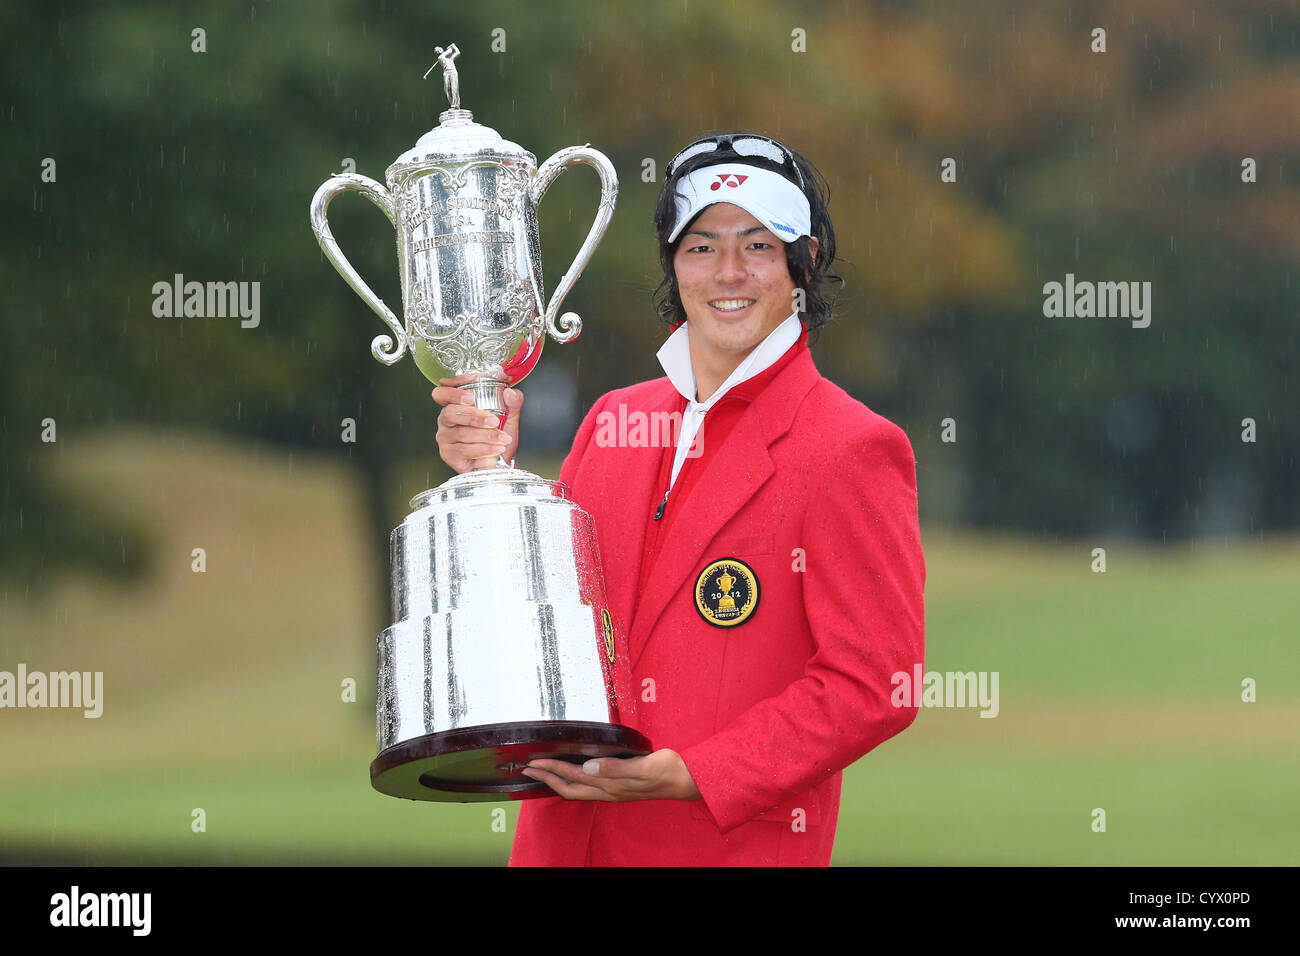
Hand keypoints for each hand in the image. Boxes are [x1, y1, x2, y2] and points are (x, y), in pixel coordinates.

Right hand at [431, 373, 522, 472]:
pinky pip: (464, 450)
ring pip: (461, 433)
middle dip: (475, 416)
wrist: (499, 462)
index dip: (452, 393)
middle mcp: (446, 421)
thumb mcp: (509, 417)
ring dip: (485, 436)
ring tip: (502, 439)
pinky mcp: (449, 455)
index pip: (441, 394)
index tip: (471, 397)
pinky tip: (496, 449)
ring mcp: (445, 438)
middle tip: (494, 422)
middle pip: (451, 413)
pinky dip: (483, 449)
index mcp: (455, 405)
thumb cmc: (497, 437)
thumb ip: (512, 402)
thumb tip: (510, 393)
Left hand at [521, 748, 702, 802]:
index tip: (534, 763)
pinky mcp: (621, 786)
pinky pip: (589, 786)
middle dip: (548, 779)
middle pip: (570, 788)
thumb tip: (588, 768)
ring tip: (544, 771)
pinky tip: (574, 771)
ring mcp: (615, 790)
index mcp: (612, 786)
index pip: (574, 777)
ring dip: (558, 780)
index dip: (552, 770)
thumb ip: (616, 768)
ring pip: (579, 789)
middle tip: (529, 768)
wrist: (688, 780)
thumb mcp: (643, 767)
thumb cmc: (668, 770)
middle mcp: (610, 791)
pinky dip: (574, 779)